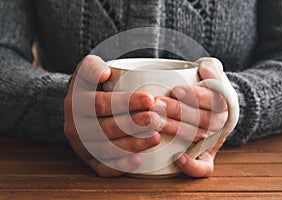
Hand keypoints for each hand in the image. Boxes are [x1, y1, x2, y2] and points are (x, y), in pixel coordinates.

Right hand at [64, 55, 162, 176]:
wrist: (79, 109)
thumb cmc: (91, 87)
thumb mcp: (87, 70)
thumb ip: (93, 66)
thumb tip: (106, 72)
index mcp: (75, 103)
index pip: (100, 103)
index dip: (126, 102)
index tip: (150, 99)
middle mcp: (75, 127)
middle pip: (105, 128)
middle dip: (134, 125)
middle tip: (157, 119)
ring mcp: (82, 146)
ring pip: (106, 150)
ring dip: (133, 145)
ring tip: (156, 137)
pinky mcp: (89, 160)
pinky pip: (102, 168)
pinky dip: (120, 166)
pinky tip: (139, 161)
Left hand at [152, 57, 228, 176]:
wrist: (211, 107)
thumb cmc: (206, 87)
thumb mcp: (212, 71)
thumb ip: (211, 66)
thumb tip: (204, 69)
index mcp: (225, 102)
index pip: (215, 100)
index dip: (196, 96)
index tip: (175, 89)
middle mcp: (221, 124)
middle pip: (203, 120)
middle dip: (178, 112)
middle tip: (156, 105)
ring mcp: (213, 141)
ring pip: (197, 138)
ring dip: (175, 130)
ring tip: (154, 121)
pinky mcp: (206, 157)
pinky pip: (205, 167)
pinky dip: (193, 166)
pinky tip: (176, 158)